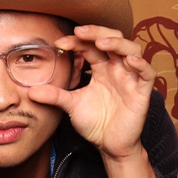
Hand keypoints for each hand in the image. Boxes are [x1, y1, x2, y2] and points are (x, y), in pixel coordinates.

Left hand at [28, 25, 155, 161]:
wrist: (109, 145)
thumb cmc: (95, 123)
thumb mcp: (71, 106)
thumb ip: (54, 96)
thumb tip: (30, 91)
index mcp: (101, 68)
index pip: (90, 46)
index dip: (76, 41)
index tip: (59, 43)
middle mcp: (117, 68)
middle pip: (112, 39)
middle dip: (97, 32)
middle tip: (80, 32)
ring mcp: (130, 78)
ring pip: (132, 49)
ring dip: (118, 43)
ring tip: (102, 43)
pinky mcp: (142, 92)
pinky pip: (147, 73)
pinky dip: (141, 64)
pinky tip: (129, 60)